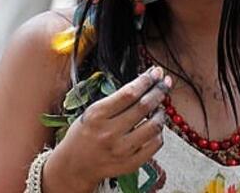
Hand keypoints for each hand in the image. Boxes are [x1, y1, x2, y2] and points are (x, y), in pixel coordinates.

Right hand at [43, 66, 171, 192]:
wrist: (74, 166)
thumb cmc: (84, 134)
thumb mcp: (92, 111)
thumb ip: (116, 99)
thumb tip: (145, 83)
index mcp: (97, 115)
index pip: (129, 93)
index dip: (146, 80)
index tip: (156, 72)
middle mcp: (109, 133)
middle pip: (143, 107)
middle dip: (159, 90)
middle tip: (165, 83)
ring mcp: (121, 150)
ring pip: (154, 126)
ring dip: (161, 112)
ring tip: (160, 106)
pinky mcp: (130, 163)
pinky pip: (155, 144)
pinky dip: (159, 132)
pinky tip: (155, 126)